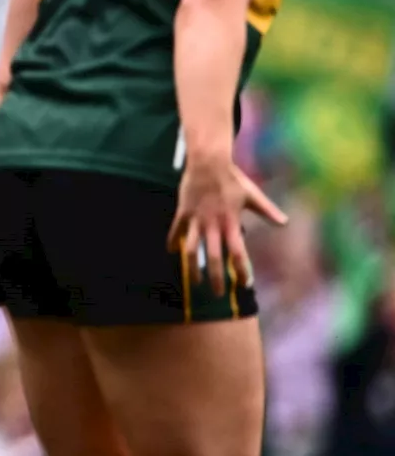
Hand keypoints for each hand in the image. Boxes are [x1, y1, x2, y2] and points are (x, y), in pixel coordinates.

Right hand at [167, 157, 286, 295]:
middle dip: (216, 277)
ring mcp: (196, 219)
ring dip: (192, 267)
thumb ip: (267, 210)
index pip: (237, 252)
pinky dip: (173, 241)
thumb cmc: (232, 179)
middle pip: (214, 257)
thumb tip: (284, 223)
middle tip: (218, 294)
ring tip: (195, 281)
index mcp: (231, 222)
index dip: (241, 269)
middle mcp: (213, 224)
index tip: (245, 283)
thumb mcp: (252, 195)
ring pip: (191, 249)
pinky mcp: (183, 212)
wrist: (207, 162)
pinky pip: (176, 230)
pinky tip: (171, 251)